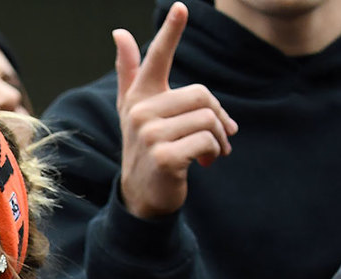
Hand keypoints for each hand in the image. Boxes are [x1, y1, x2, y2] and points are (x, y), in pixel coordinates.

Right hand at [114, 2, 237, 218]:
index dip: (170, 32)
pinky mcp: (164, 157)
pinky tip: (205, 164)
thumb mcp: (134, 110)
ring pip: (207, 119)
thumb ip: (130, 71)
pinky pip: (207, 141)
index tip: (181, 7)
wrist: (143, 197)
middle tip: (221, 134)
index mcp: (138, 97)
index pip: (156, 59)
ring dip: (219, 139)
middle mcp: (140, 113)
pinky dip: (214, 153)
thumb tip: (119, 33)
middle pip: (201, 95)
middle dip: (218, 117)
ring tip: (213, 152)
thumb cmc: (145, 148)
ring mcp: (150, 136)